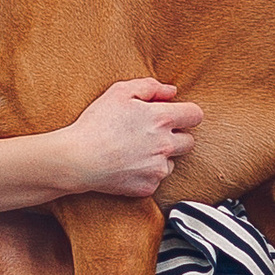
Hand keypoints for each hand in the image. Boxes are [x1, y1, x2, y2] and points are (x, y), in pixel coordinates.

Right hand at [59, 78, 201, 200]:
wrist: (78, 159)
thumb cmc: (96, 123)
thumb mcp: (119, 91)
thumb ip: (150, 87)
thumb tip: (171, 91)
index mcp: (162, 119)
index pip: (195, 115)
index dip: (186, 114)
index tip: (175, 116)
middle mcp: (165, 145)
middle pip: (189, 142)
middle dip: (176, 136)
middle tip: (153, 134)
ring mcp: (158, 169)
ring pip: (172, 162)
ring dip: (160, 157)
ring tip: (136, 151)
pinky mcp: (147, 187)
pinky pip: (155, 179)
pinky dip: (146, 174)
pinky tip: (127, 165)